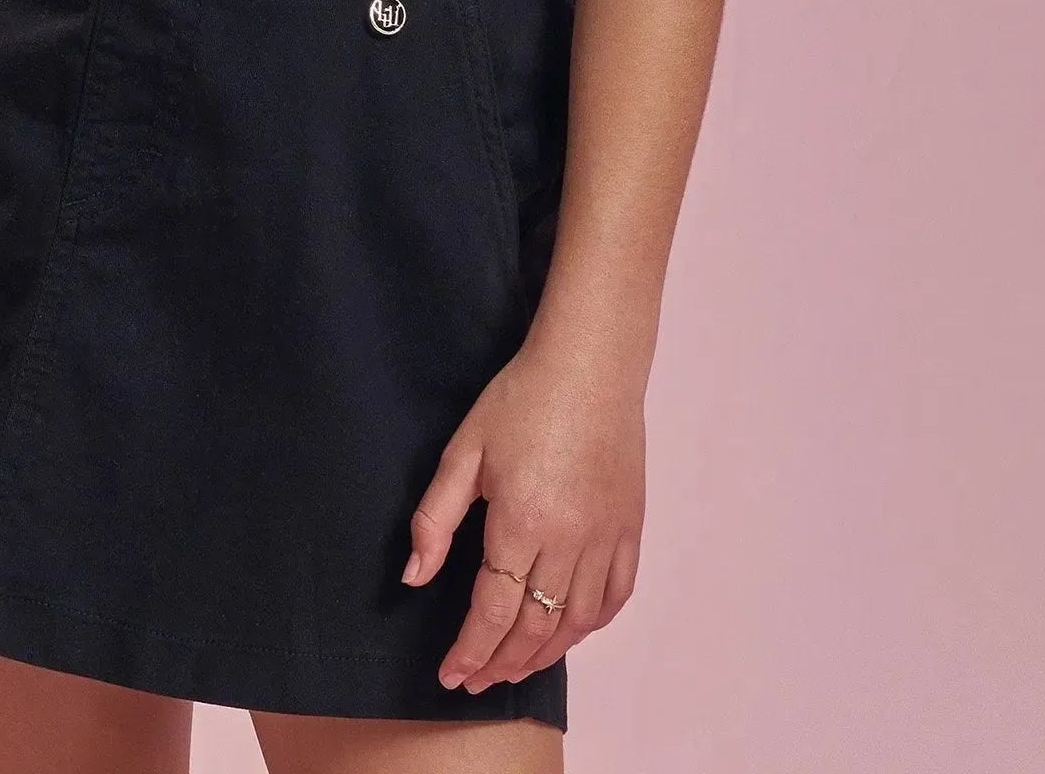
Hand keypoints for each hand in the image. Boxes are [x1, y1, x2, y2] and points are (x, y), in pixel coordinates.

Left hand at [401, 334, 644, 693]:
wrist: (589, 365)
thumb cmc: (522, 399)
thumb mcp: (463, 451)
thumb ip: (436, 519)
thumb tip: (415, 578)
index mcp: (522, 521)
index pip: (493, 611)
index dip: (470, 650)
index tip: (451, 674)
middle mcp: (569, 540)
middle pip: (535, 627)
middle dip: (500, 662)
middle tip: (476, 680)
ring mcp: (605, 537)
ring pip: (576, 622)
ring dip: (543, 654)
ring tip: (513, 667)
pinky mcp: (630, 528)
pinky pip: (615, 596)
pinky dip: (590, 624)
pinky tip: (568, 631)